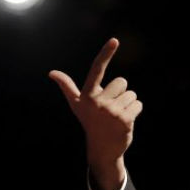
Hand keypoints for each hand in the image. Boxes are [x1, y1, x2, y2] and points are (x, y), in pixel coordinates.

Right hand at [49, 38, 142, 189]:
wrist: (102, 148)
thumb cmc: (90, 122)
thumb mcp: (77, 104)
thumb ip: (67, 87)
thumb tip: (51, 73)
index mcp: (87, 95)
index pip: (97, 69)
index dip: (105, 54)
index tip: (114, 40)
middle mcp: (98, 102)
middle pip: (122, 81)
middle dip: (121, 92)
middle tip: (112, 107)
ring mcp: (112, 111)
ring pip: (132, 94)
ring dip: (128, 103)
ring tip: (117, 115)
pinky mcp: (125, 120)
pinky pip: (138, 104)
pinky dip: (135, 111)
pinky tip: (125, 121)